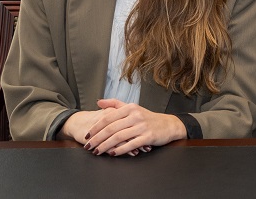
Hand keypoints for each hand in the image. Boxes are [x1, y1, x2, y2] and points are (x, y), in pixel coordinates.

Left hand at [62, 98, 186, 155]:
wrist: (168, 125)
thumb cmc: (148, 118)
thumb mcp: (133, 107)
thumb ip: (115, 104)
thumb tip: (98, 102)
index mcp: (130, 108)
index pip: (108, 117)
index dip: (95, 127)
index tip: (86, 135)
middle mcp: (135, 115)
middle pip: (111, 128)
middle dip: (97, 139)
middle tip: (88, 146)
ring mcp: (142, 126)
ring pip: (119, 137)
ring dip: (105, 146)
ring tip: (97, 152)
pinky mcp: (148, 137)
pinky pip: (131, 144)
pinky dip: (120, 150)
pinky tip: (112, 154)